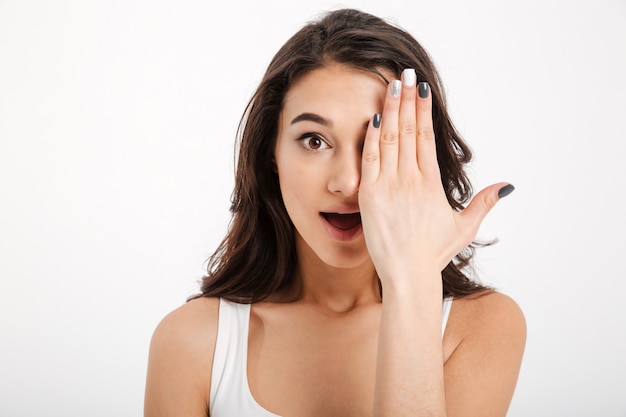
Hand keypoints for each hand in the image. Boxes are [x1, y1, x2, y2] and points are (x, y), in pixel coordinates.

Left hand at [358, 69, 510, 286]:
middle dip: (406, 99)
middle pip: (408, 130)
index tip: (422, 89)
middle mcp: (411, 179)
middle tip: (406, 74)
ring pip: (389, 139)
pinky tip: (373, 118)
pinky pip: (369, 159)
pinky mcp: (369, 195)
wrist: (408, 274)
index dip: (424, 110)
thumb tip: (507, 186)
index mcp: (432, 183)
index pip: (426, 137)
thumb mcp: (464, 227)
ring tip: (390, 85)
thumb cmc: (433, 253)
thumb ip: (484, 203)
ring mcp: (389, 186)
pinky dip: (371, 138)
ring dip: (389, 110)